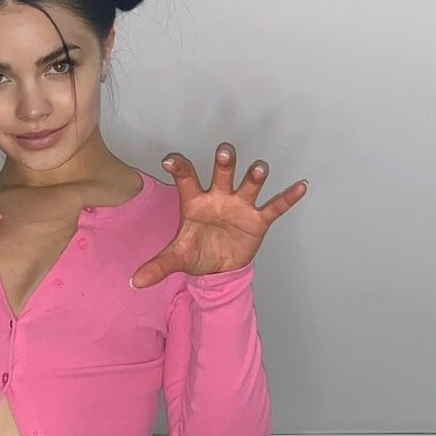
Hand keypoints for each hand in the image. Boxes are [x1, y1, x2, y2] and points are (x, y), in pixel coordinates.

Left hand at [131, 142, 307, 288]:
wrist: (219, 269)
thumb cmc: (197, 253)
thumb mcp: (177, 259)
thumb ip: (158, 266)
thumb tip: (134, 282)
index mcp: (195, 202)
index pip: (186, 179)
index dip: (179, 167)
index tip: (169, 159)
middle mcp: (219, 197)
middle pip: (222, 173)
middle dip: (225, 162)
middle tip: (225, 153)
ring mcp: (240, 205)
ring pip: (249, 185)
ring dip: (255, 176)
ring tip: (260, 170)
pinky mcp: (258, 220)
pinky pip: (275, 207)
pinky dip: (288, 198)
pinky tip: (300, 187)